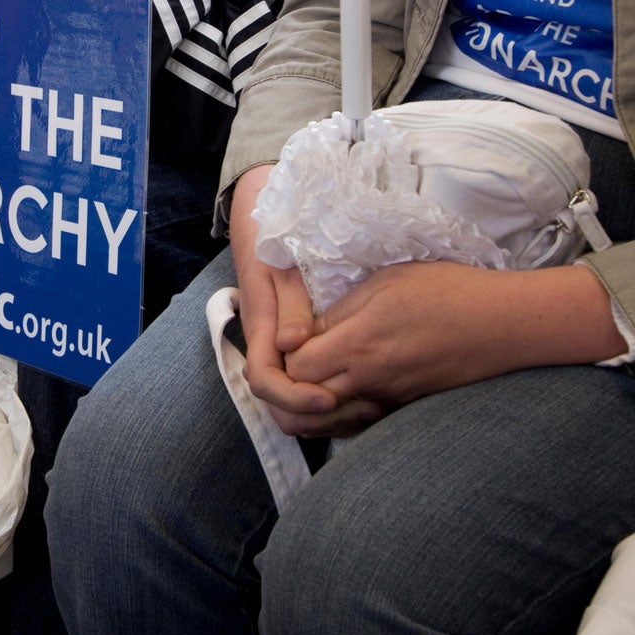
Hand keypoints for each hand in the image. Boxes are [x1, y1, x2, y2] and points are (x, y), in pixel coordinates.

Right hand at [229, 165, 383, 436]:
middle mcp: (269, 345)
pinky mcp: (297, 348)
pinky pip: (310, 383)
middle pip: (280, 404)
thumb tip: (293, 344)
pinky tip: (369, 391)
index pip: (266, 381)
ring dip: (330, 411)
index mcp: (262, 328)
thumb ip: (290, 306)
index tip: (329, 397)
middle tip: (363, 410)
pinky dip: (335, 396)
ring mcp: (281, 349)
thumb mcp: (283, 268)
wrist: (263, 218)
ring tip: (372, 405)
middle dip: (317, 416)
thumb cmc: (275, 239)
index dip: (295, 397)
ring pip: (296, 400)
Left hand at [281, 262, 621, 408]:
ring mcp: (387, 401)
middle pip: (300, 405)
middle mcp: (368, 380)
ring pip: (325, 424)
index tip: (290, 335)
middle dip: (283, 388)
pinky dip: (334, 416)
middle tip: (288, 362)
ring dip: (304, 406)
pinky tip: (334, 392)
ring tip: (303, 379)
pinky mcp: (402, 410)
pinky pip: (355, 424)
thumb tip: (305, 332)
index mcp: (360, 343)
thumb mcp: (387, 281)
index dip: (282, 354)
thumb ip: (340, 310)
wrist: (503, 325)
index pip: (294, 367)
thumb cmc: (449, 291)